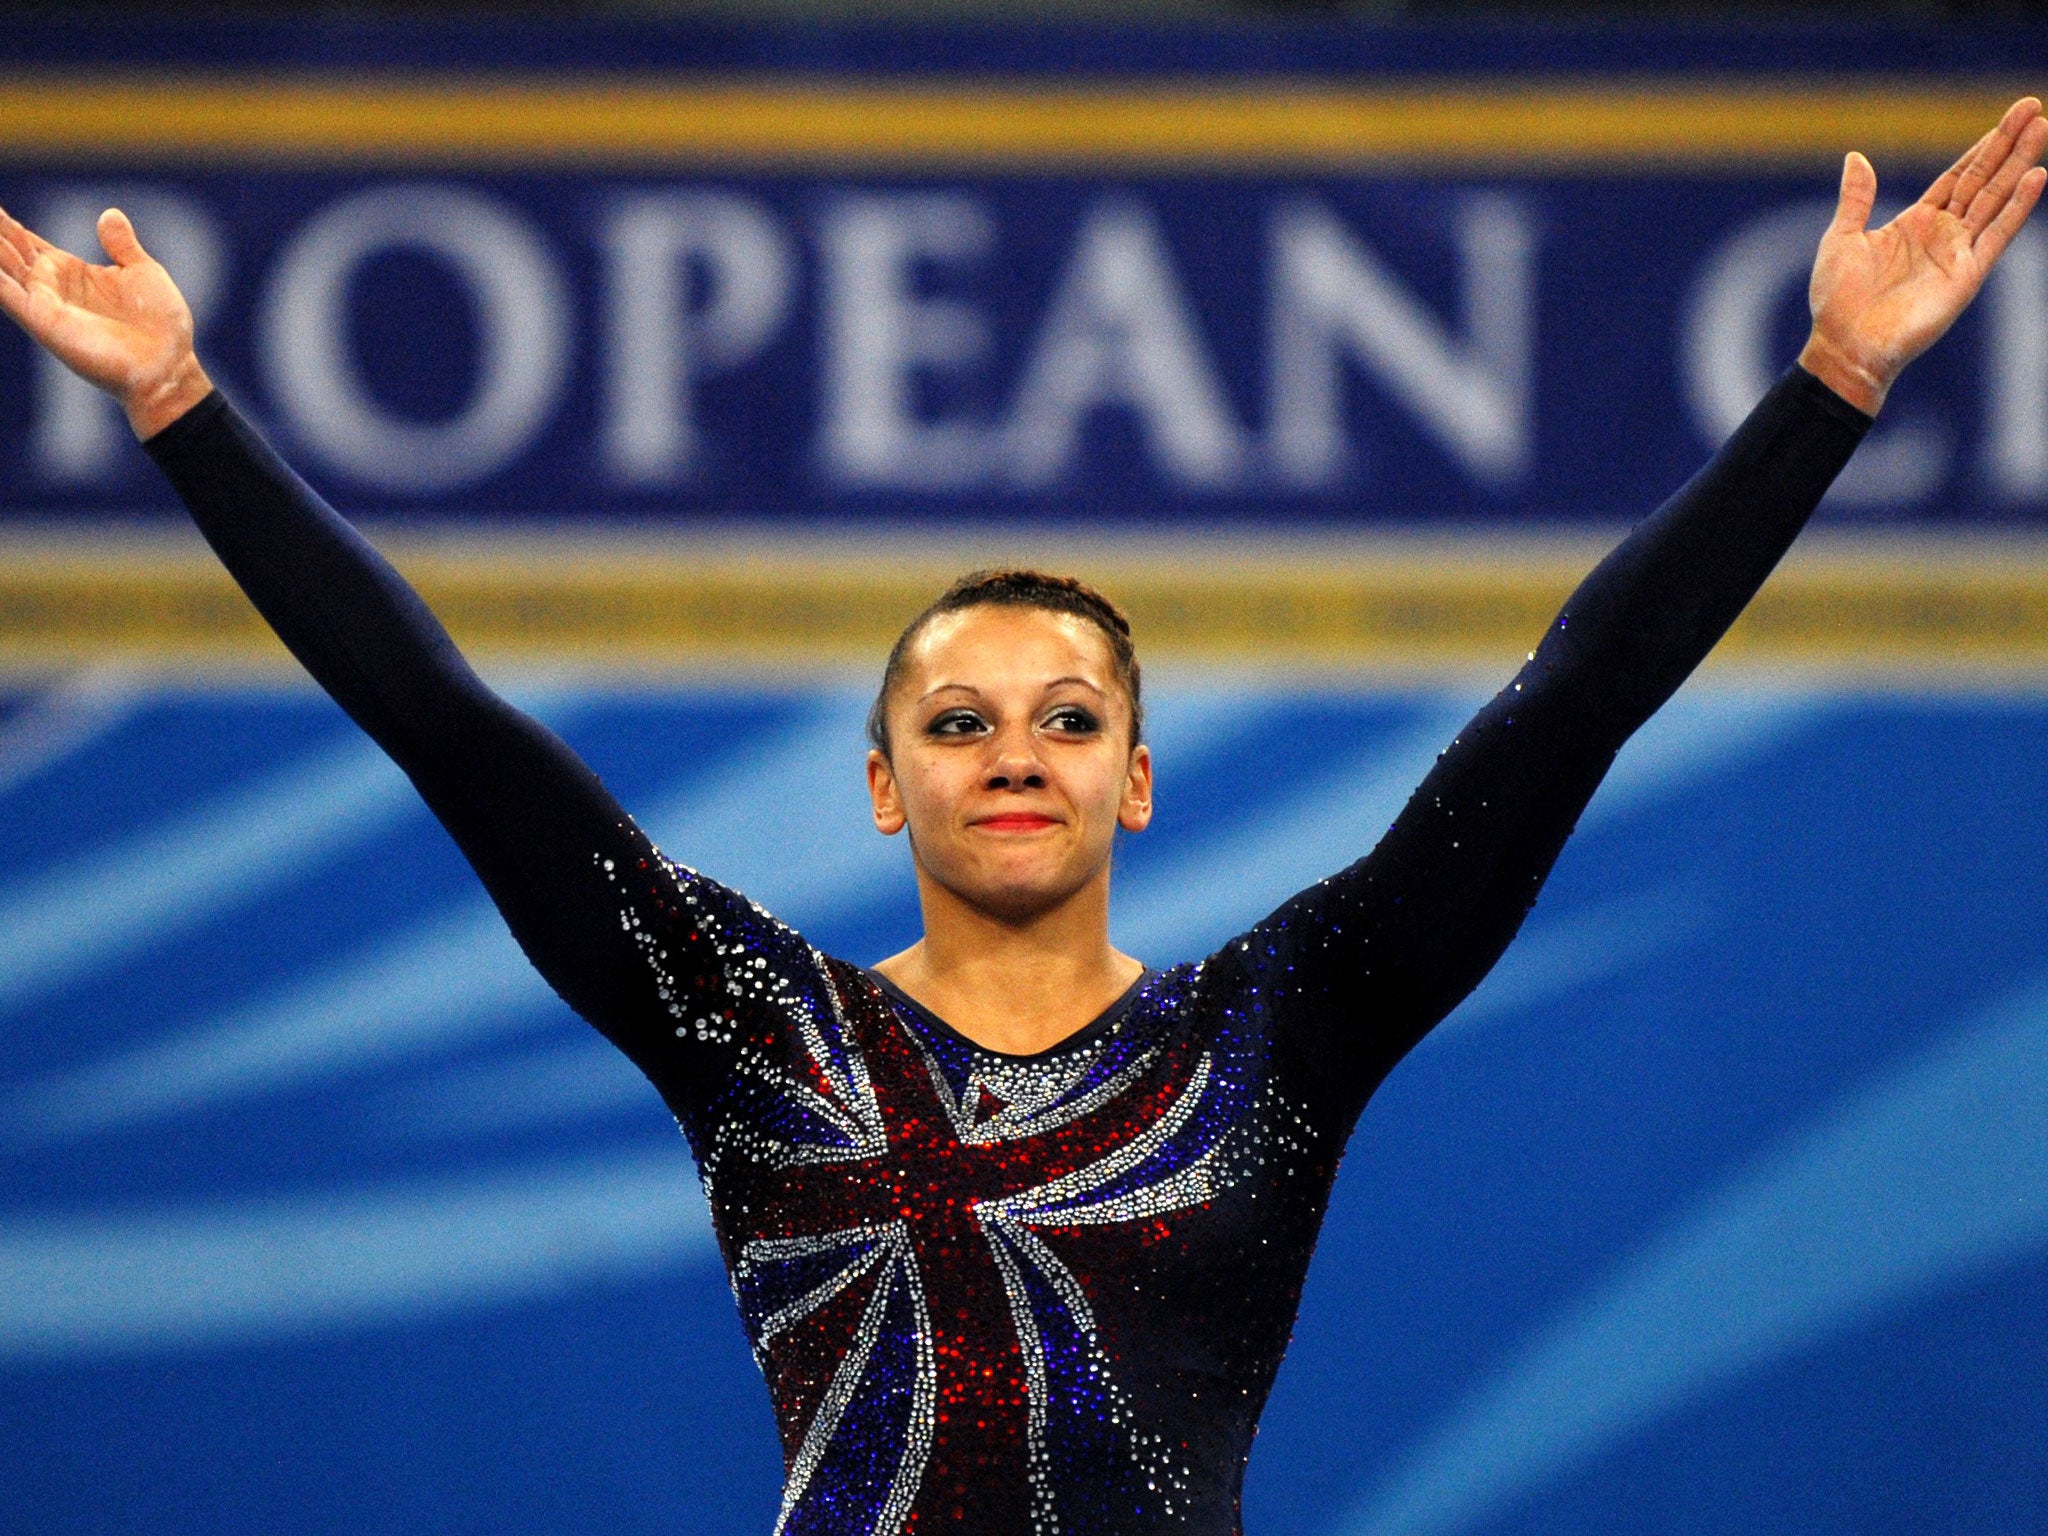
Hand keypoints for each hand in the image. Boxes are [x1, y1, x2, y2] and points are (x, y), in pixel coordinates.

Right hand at [0, 205, 212, 438]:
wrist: (168, 365)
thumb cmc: (160, 325)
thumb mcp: (143, 272)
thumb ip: (121, 244)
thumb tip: (110, 214)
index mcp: (69, 270)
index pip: (26, 241)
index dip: (5, 223)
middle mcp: (50, 286)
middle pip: (6, 250)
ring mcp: (44, 304)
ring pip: (1, 268)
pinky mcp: (44, 322)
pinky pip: (8, 296)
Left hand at [1800, 97, 2047, 414]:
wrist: (1845, 345)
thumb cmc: (1838, 300)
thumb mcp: (1841, 238)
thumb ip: (1857, 198)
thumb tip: (1856, 156)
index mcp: (1915, 223)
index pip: (1958, 176)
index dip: (1982, 147)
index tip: (2010, 118)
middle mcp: (1942, 234)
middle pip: (1983, 179)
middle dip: (2008, 144)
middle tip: (2033, 107)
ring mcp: (1957, 253)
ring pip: (1995, 199)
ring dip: (2019, 164)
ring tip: (2041, 128)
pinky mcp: (1966, 275)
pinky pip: (1997, 235)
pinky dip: (2018, 207)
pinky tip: (2037, 177)